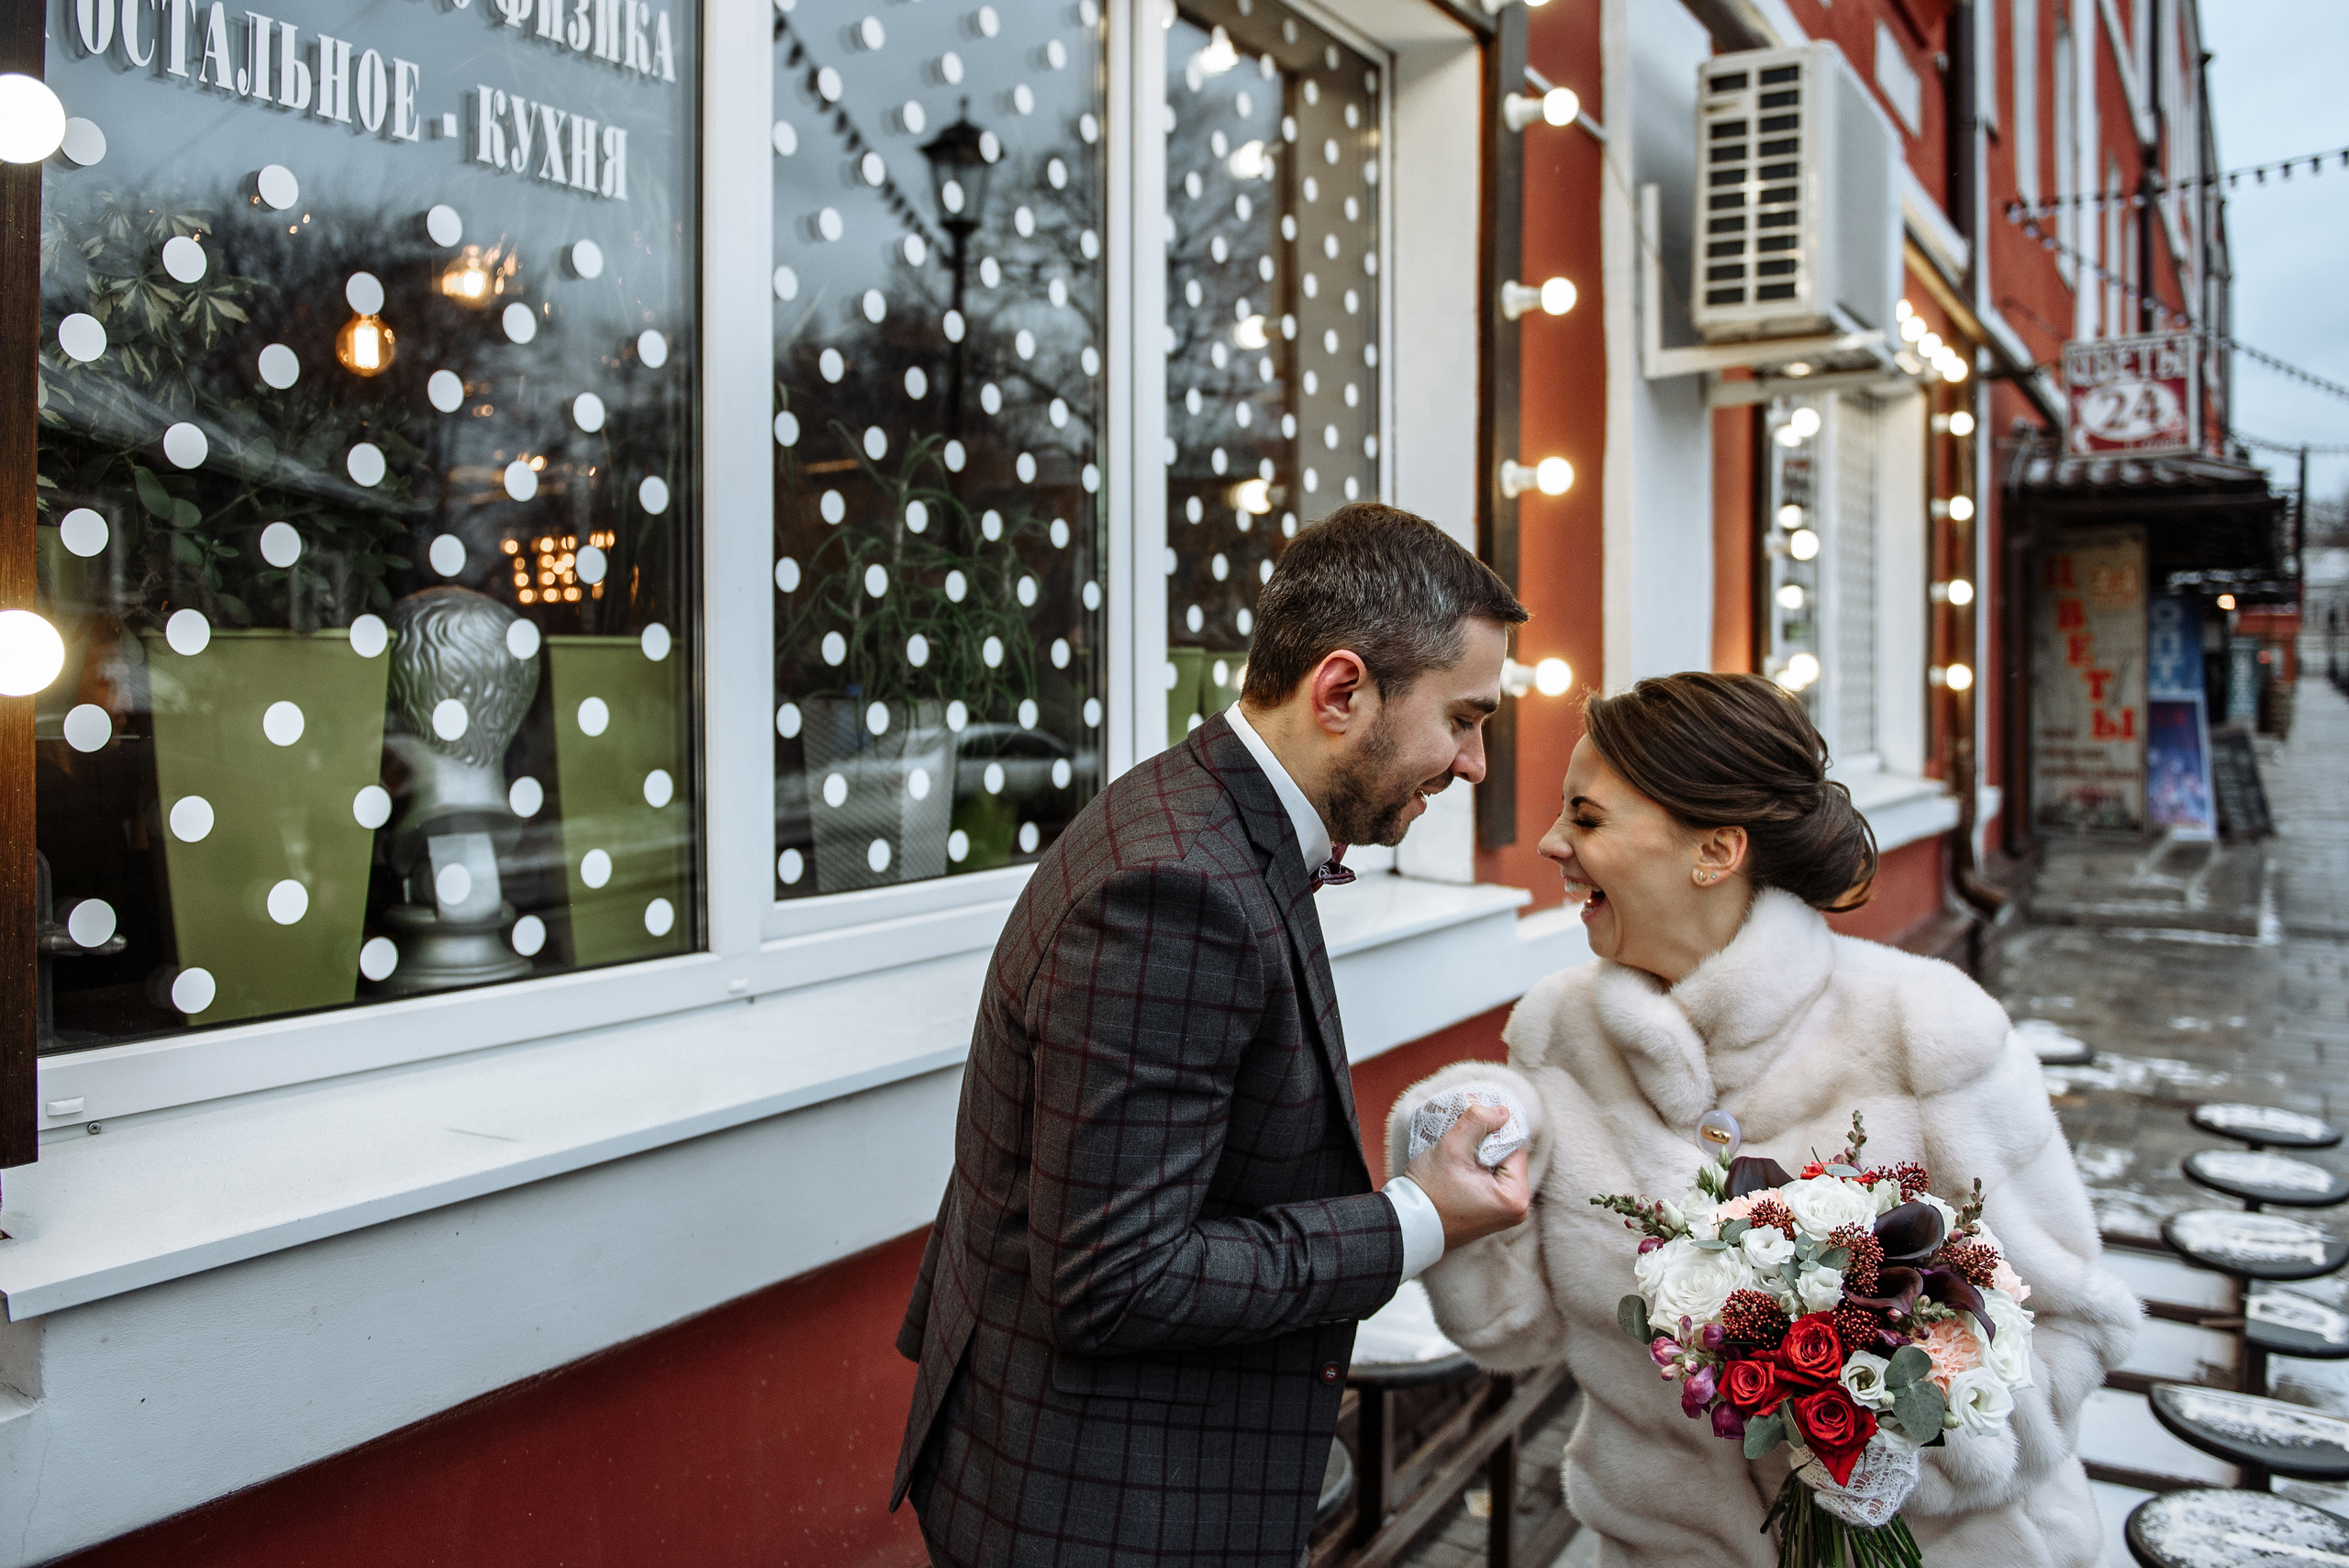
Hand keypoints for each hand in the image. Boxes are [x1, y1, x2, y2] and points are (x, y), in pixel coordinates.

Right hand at [1403, 1102, 1531, 1249]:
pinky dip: (1477, 1168)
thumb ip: (1478, 1122)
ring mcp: (1505, 1213)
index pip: (1515, 1147)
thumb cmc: (1430, 1192)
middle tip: (1461, 1140)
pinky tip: (1458, 1167)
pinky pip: (1491, 1179)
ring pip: (1499, 1166)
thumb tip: (1503, 1111)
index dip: (1494, 1131)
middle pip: (1508, 1157)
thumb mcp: (1452, 1149)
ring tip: (1457, 1155)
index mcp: (1515, 1197)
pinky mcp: (1492, 1212)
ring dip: (1480, 1154)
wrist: (1409, 1225)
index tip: (1471, 1125)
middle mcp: (1517, 1209)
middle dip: (1486, 1143)